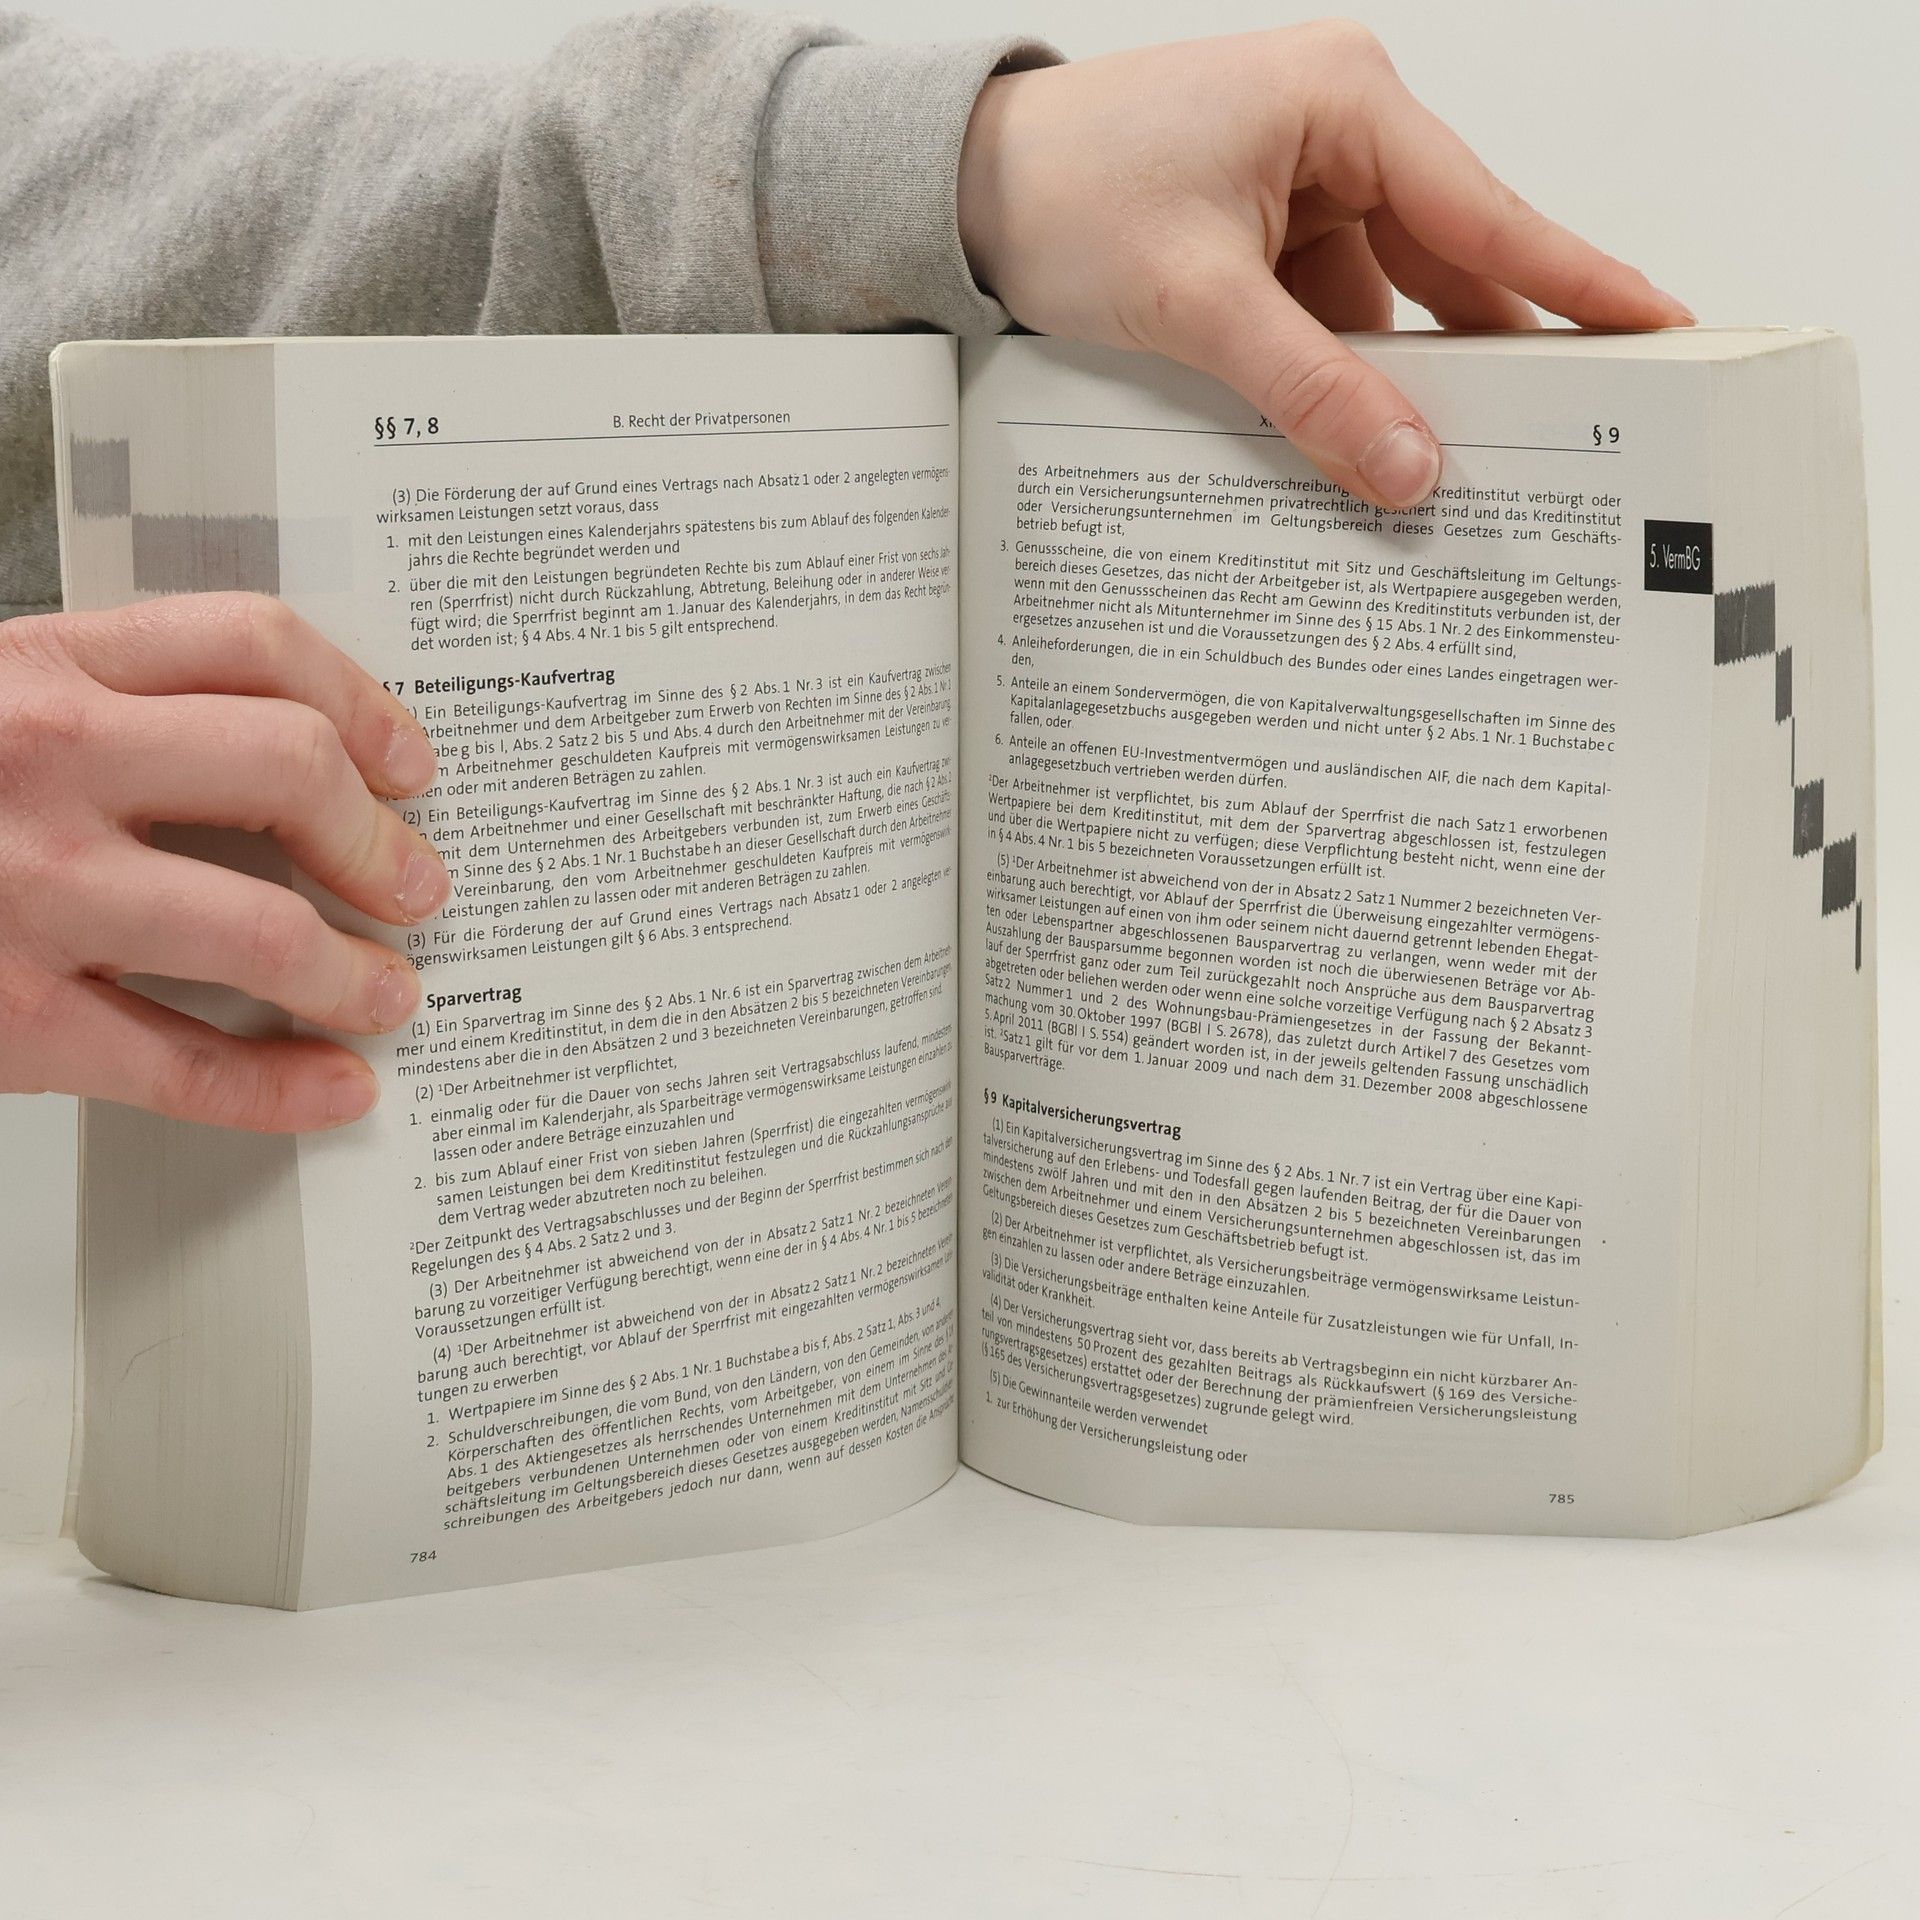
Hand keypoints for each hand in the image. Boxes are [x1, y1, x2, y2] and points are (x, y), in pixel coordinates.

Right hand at [0, 593, 448, 1131]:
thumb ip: (110, 702)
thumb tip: (282, 752)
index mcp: (42, 668)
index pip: (253, 645)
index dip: (363, 704)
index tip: (407, 763)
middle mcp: (46, 764)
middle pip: (287, 771)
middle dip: (380, 840)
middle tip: (417, 885)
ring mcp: (30, 895)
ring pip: (260, 930)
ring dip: (354, 973)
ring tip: (387, 993)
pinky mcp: (12, 1019)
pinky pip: (183, 1064)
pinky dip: (279, 1087)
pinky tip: (333, 1087)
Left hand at [957, 20, 1691, 508]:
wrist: (960, 190)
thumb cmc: (1059, 193)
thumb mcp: (1191, 299)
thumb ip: (1306, 386)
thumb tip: (1408, 466)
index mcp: (1342, 103)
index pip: (1485, 212)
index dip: (1576, 280)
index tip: (1663, 327)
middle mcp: (1338, 136)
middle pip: (1450, 266)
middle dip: (1495, 356)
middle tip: (1582, 431)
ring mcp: (1304, 193)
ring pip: (1391, 307)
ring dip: (1407, 384)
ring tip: (1467, 467)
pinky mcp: (1267, 243)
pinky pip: (1333, 322)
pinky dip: (1345, 383)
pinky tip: (1367, 446)